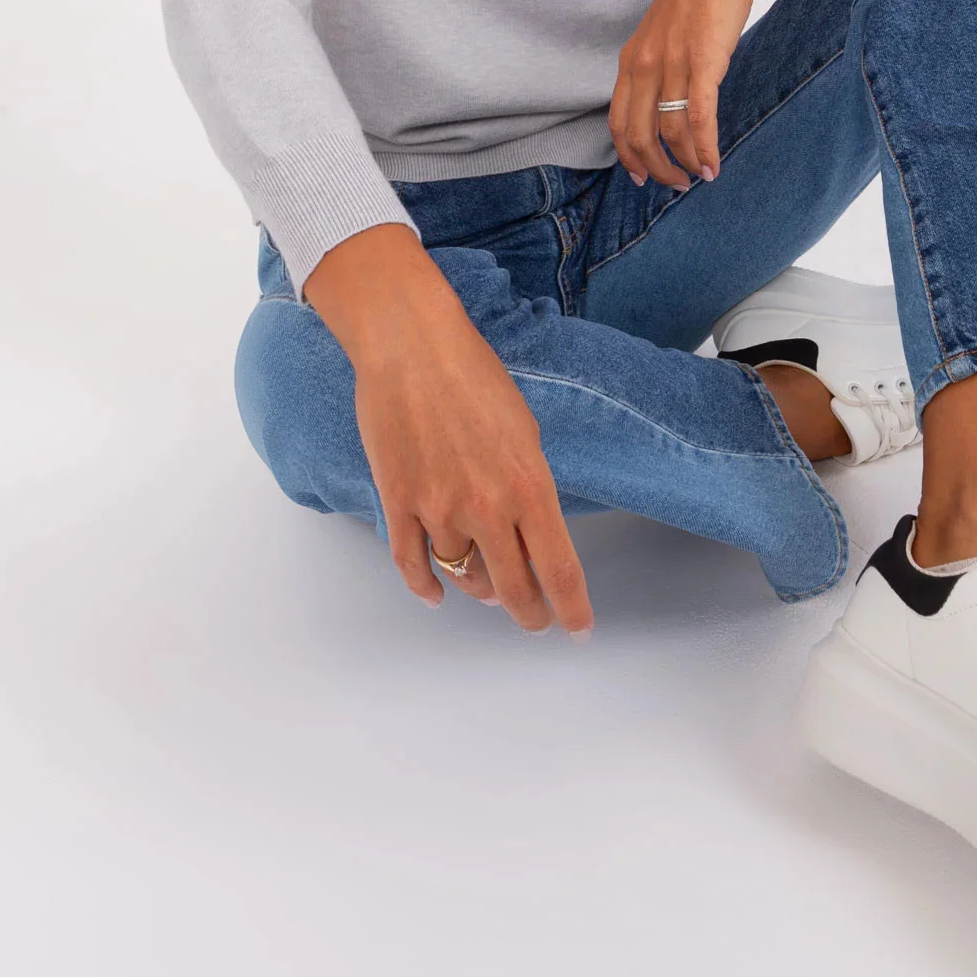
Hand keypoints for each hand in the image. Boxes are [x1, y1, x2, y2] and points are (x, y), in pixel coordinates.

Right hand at [310, 236, 593, 636]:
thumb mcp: (524, 432)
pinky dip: (425, 588)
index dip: (572, 608)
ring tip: (490, 592)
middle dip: (529, 613)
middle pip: (514, 588)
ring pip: (463, 577)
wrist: (412, 347)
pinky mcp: (397, 503)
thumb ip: (530, 487)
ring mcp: (438, 509)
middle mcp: (487, 506)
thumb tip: (528, 534)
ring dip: (479, 590)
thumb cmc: (474, 377)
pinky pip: (411, 564)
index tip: (579, 629)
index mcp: (530, 485)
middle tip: (536, 620)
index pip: (559, 568)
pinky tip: (437, 596)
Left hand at [609, 0, 765, 189]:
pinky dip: (704, 148)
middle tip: (674, 185)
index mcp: (631, 59)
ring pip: (669, 132)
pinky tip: (712, 166)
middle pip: (637, 136)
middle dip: (654, 169)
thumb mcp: (665, 31)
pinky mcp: (703, 62)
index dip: (627, 156)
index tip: (641, 176)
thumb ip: (659, 63)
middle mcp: (644, 64)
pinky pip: (699, 118)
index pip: (617, 122)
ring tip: (699, 177)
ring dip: (684, 163)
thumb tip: (668, 98)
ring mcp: (672, 64)